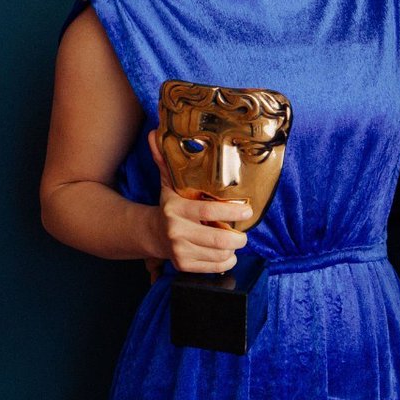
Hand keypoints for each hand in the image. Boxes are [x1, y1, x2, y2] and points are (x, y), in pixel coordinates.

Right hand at [148, 130, 250, 272]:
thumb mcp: (168, 182)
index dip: (232, 212)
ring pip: (219, 254)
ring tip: (233, 241)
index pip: (208, 212)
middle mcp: (176, 231)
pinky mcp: (184, 266)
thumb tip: (156, 132)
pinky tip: (224, 253)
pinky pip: (215, 267)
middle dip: (238, 238)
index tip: (247, 210)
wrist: (151, 234)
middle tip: (243, 232)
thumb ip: (165, 158)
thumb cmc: (169, 205)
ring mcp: (179, 250)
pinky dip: (226, 261)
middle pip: (218, 239)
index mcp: (175, 208)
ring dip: (233, 249)